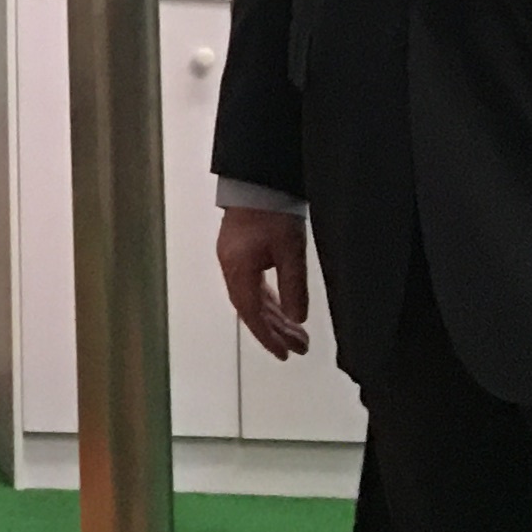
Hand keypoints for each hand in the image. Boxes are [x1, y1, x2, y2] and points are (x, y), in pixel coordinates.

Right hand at [218, 207, 309, 360]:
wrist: (259, 178)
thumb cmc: (273, 212)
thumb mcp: (290, 251)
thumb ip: (293, 286)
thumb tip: (297, 319)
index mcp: (238, 269)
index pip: (251, 313)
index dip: (267, 337)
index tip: (285, 354)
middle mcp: (231, 267)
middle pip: (251, 308)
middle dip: (275, 331)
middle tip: (300, 348)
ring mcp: (233, 259)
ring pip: (253, 297)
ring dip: (274, 317)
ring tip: (297, 335)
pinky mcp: (240, 250)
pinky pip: (253, 285)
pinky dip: (268, 301)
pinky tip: (281, 309)